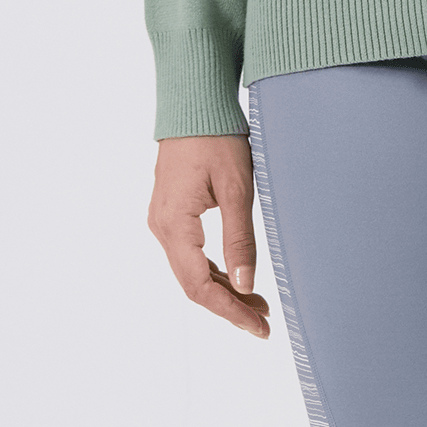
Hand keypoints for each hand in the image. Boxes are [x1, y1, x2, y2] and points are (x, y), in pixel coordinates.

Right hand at [148, 134, 271, 337]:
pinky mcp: (171, 210)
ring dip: (222, 288)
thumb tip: (246, 284)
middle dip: (229, 304)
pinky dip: (212, 268)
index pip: (199, 286)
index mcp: (174, 224)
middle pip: (193, 283)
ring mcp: (163, 219)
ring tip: (257, 302)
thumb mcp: (236, 187)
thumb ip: (239, 238)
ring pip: (191, 269)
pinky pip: (189, 252)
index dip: (230, 311)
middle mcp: (162, 227)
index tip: (258, 326)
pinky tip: (236, 274)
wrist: (194, 101)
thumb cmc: (216, 136)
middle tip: (264, 319)